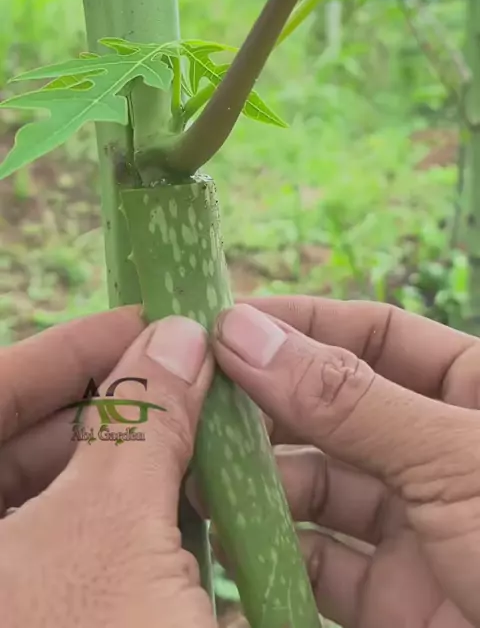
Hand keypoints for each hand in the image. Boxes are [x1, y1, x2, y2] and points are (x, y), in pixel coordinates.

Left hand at [0, 310, 215, 627]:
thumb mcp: (116, 527)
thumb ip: (142, 420)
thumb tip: (178, 336)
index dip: (68, 349)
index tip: (142, 318)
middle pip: (23, 441)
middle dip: (108, 399)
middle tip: (179, 368)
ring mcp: (11, 587)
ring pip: (55, 494)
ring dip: (125, 455)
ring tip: (192, 424)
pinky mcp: (44, 614)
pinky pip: (76, 545)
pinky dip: (126, 513)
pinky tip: (180, 492)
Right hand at [211, 297, 479, 627]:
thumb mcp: (451, 457)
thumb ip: (347, 397)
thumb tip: (246, 332)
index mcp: (473, 394)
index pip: (374, 333)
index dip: (302, 322)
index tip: (227, 321)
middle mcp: (438, 452)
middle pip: (334, 408)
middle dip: (266, 402)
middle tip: (190, 394)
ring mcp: (416, 527)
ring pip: (317, 486)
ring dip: (258, 478)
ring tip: (192, 467)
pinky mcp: (395, 600)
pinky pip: (318, 566)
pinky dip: (272, 554)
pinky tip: (225, 538)